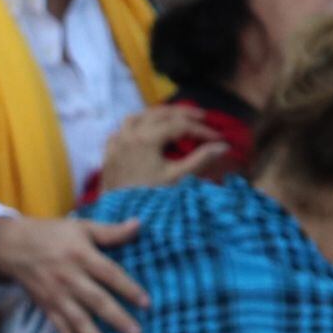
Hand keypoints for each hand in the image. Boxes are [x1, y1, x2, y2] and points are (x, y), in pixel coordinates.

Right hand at [0, 215, 147, 332]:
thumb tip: (139, 224)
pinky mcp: (47, 308)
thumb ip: (110, 231)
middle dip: (116, 319)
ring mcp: (57, 296)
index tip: (146, 304)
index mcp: (81, 255)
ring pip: (78, 320)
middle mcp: (69, 278)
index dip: (128, 288)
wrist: (13, 247)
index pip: (109, 274)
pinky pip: (59, 328)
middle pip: (96, 301)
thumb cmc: (52, 235)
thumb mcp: (82, 227)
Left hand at [99, 107, 230, 192]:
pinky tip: (143, 132)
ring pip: (136, 117)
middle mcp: (129, 135)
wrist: (117, 219)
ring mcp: (116, 144)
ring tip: (172, 119)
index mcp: (146, 139)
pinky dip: (134, 127)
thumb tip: (223, 147)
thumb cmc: (149, 200)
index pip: (180, 125)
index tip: (218, 137)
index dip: (201, 130)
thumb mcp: (177, 178)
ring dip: (156, 115)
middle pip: (159, 114)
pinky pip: (120, 131)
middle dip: (183, 114)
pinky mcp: (108, 154)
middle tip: (202, 117)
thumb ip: (200, 160)